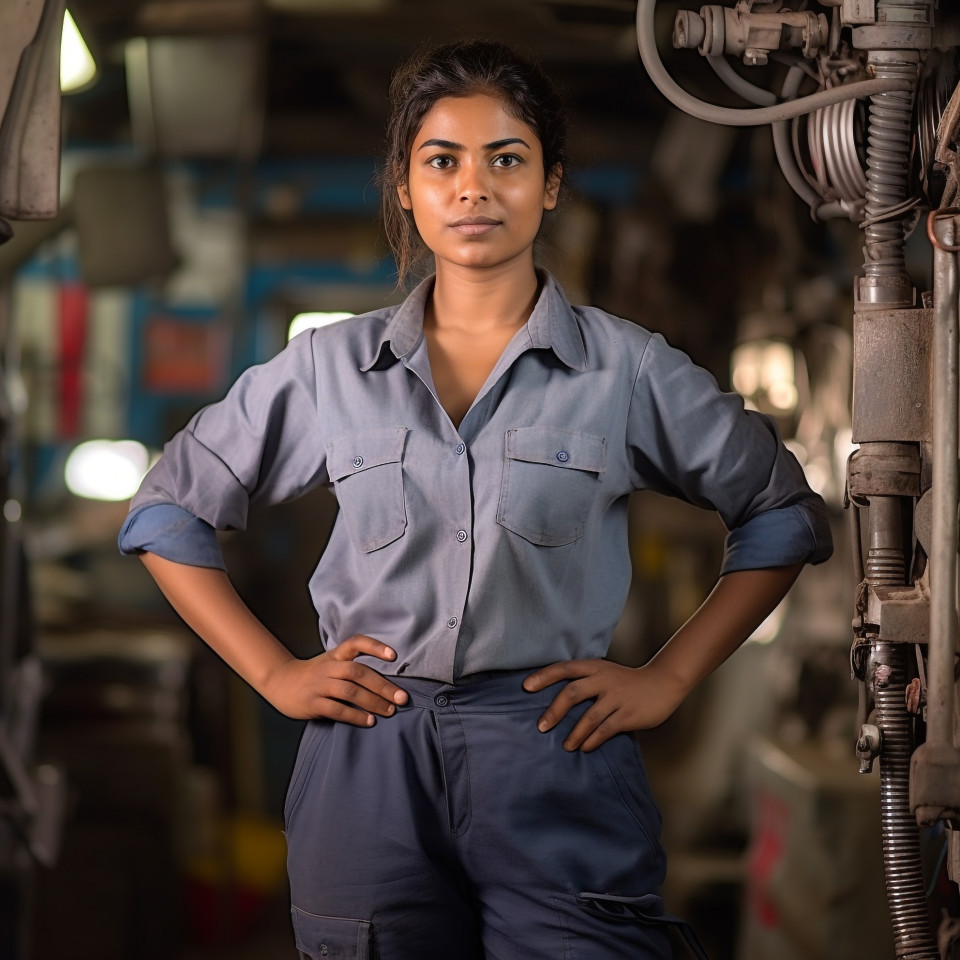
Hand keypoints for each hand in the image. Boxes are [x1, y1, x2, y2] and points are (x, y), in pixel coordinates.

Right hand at [261, 635, 407, 723]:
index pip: (356, 643)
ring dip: (372, 702)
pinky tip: (369, 721)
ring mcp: (319, 685)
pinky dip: (355, 716)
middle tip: (402, 697)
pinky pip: (337, 710)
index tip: (394, 656)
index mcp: (335, 655)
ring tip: (390, 711)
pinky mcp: (312, 703)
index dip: (375, 647)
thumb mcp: (331, 661)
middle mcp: (328, 667)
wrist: (280, 682)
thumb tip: (387, 682)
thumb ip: (353, 666)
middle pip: (358, 672)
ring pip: (349, 691)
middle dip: (383, 686)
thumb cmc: (314, 674)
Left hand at [522, 659, 684, 751]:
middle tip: (541, 727)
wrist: (662, 683)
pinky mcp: (628, 714)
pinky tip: (585, 747)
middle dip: (554, 711)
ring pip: (589, 716)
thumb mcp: (605, 672)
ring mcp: (617, 697)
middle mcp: (604, 680)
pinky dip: (593, 740)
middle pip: (573, 692)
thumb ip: (585, 680)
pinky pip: (606, 729)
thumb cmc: (627, 681)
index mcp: (595, 667)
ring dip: (574, 733)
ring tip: (566, 746)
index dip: (544, 676)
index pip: (565, 668)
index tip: (526, 687)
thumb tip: (555, 698)